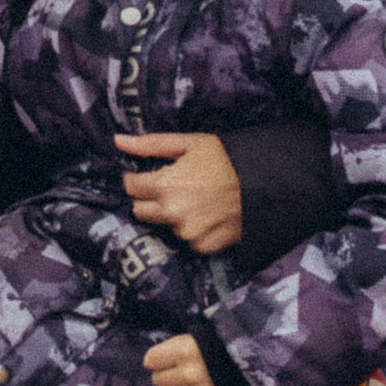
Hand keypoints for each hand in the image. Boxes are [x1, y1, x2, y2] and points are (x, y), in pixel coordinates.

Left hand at [117, 133, 242, 254]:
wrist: (268, 182)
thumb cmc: (228, 158)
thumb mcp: (190, 143)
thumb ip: (151, 145)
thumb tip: (117, 141)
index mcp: (164, 185)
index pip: (130, 187)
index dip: (138, 179)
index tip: (149, 175)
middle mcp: (172, 212)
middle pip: (141, 210)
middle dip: (150, 199)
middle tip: (172, 188)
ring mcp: (188, 232)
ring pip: (164, 226)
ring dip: (172, 216)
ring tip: (196, 200)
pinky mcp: (204, 245)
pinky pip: (187, 241)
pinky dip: (193, 230)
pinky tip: (207, 216)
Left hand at [144, 334, 225, 385]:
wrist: (263, 361)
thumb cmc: (228, 342)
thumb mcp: (202, 335)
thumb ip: (177, 346)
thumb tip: (152, 360)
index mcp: (186, 350)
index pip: (152, 360)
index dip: (156, 359)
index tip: (162, 359)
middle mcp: (190, 373)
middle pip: (159, 380)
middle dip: (165, 375)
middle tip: (176, 370)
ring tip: (192, 380)